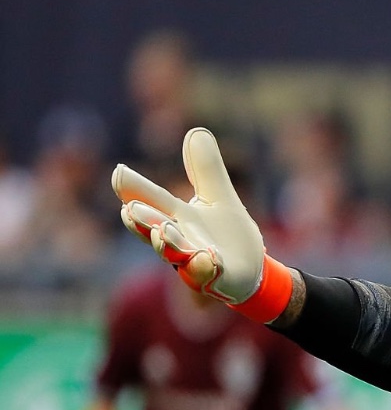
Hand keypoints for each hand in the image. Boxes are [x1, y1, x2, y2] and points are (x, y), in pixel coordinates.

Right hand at [111, 129, 293, 323]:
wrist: (252, 271)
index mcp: (176, 218)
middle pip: (156, 230)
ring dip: (168, 244)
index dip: (135, 190)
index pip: (151, 202)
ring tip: (163, 232)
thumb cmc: (226, 235)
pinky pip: (208, 274)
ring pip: (177, 254)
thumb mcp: (218, 197)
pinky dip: (205, 267)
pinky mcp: (217, 277)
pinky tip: (207, 258)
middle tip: (129, 210)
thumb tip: (196, 131)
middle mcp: (180, 241)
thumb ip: (206, 169)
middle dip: (144, 221)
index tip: (119, 174)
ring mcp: (196, 261)